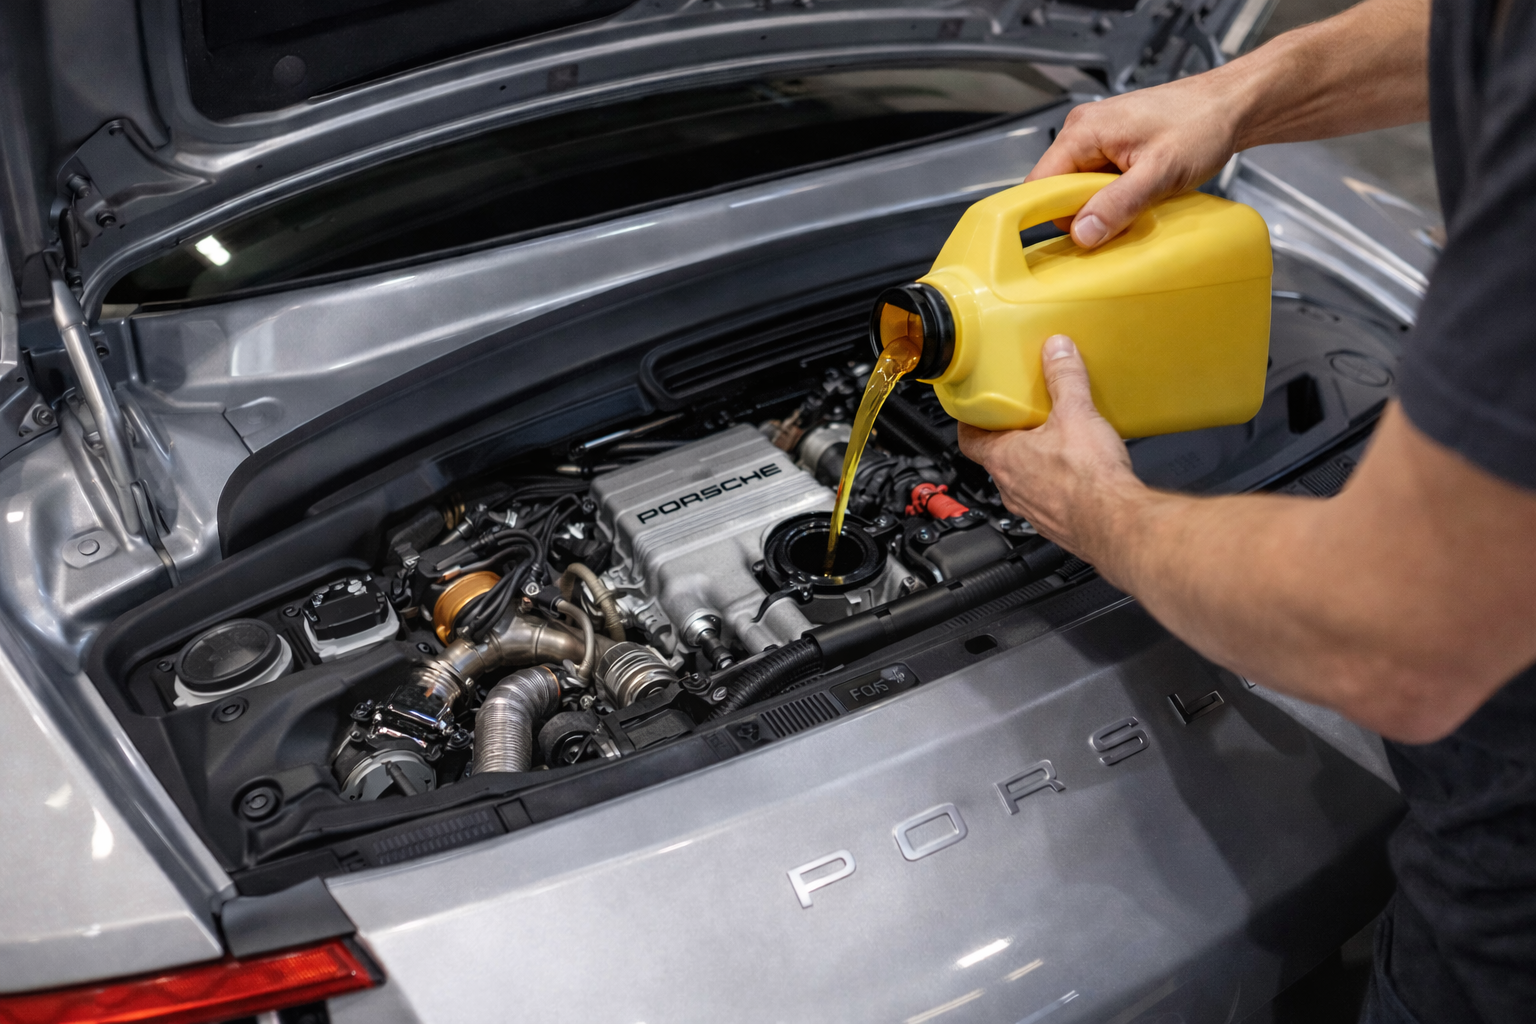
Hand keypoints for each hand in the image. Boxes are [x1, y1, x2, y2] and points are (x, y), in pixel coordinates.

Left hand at [957, 335, 1145, 562]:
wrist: (1115, 523)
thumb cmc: (1088, 480)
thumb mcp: (1075, 413)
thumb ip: (1064, 378)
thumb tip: (1056, 351)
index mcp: (1003, 459)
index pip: (969, 440)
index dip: (971, 422)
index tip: (976, 410)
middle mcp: (1010, 488)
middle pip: (996, 458)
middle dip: (1008, 437)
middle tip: (1023, 417)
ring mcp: (1031, 509)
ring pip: (1021, 481)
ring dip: (1032, 463)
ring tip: (1054, 441)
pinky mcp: (1055, 523)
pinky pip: (1046, 499)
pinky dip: (1055, 484)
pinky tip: (1078, 472)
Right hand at [1025, 68, 1248, 247]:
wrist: (1232, 105)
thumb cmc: (1202, 124)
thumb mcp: (1159, 172)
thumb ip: (1117, 204)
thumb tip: (1081, 233)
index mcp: (1083, 130)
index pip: (1040, 183)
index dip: (1054, 213)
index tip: (1079, 234)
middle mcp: (1083, 130)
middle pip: (1058, 188)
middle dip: (1085, 210)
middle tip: (1123, 212)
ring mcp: (1097, 137)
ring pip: (1080, 187)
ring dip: (1104, 204)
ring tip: (1139, 197)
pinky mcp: (1113, 145)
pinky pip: (1098, 181)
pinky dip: (1115, 195)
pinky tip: (1140, 192)